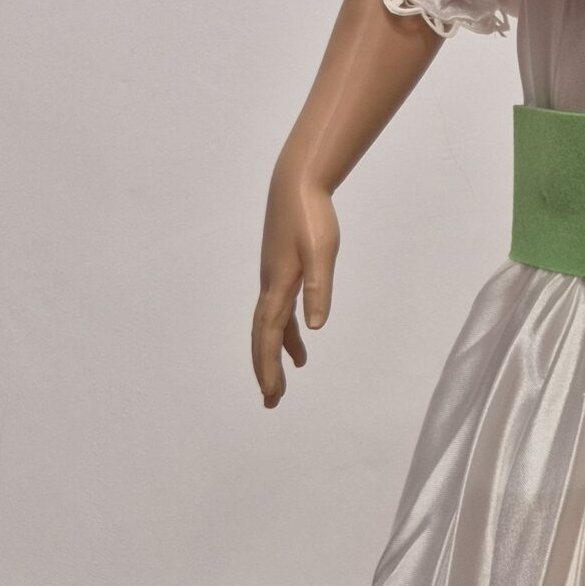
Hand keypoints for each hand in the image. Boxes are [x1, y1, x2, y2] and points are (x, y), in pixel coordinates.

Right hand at [251, 161, 340, 405]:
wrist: (296, 184)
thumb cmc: (311, 216)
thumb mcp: (322, 252)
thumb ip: (319, 289)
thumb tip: (315, 328)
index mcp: (278, 286)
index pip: (268, 337)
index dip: (268, 367)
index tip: (272, 394)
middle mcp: (270, 286)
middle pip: (263, 337)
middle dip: (266, 369)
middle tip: (272, 401)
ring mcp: (273, 278)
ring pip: (270, 324)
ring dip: (277, 351)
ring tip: (289, 376)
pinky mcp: (281, 269)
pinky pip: (279, 308)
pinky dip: (286, 328)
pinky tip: (302, 335)